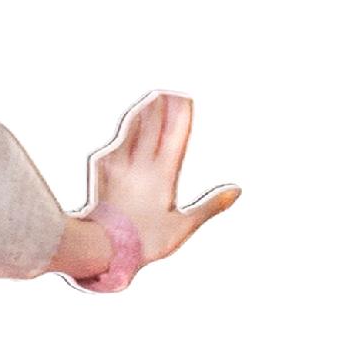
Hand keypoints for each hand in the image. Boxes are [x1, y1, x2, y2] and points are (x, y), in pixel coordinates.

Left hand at [73, 91, 237, 269]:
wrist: (101, 247)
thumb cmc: (143, 241)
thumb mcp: (183, 227)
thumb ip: (210, 206)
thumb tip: (237, 191)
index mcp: (162, 175)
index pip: (175, 135)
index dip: (181, 114)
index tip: (185, 97)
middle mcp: (140, 164)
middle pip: (153, 126)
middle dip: (162, 106)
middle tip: (168, 90)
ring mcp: (119, 165)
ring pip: (133, 130)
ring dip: (143, 113)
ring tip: (151, 100)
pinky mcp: (102, 171)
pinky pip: (116, 144)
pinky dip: (126, 133)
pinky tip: (128, 129)